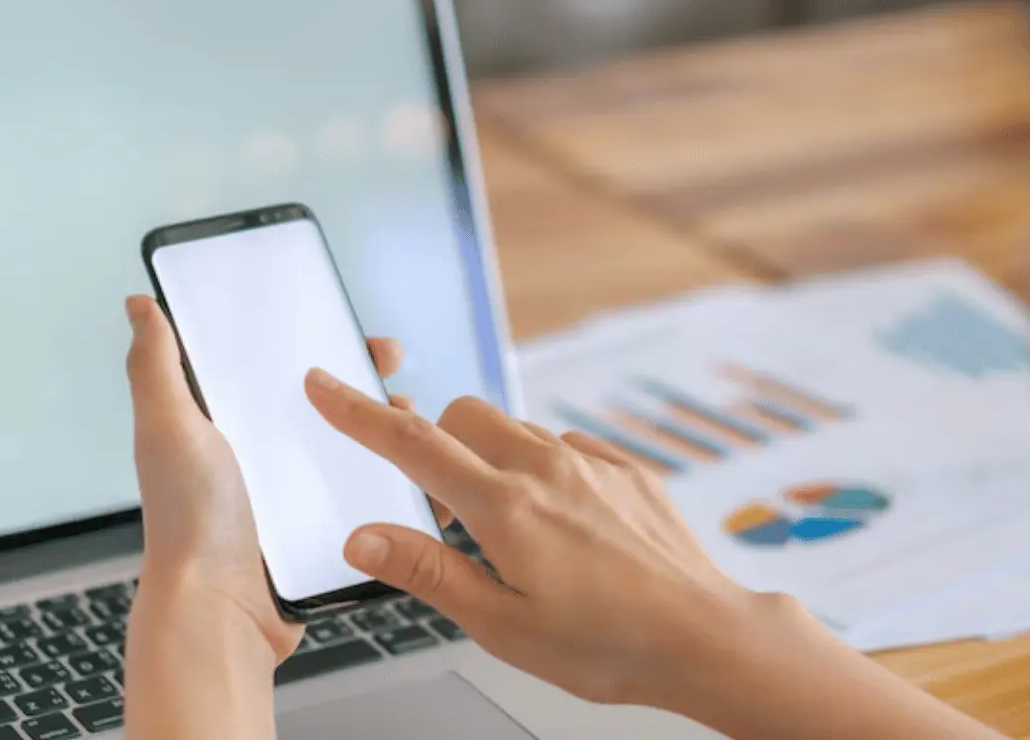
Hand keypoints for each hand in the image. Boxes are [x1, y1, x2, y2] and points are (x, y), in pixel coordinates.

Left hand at [123, 295, 410, 661]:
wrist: (221, 612)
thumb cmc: (189, 520)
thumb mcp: (169, 429)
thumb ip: (156, 367)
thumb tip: (141, 306)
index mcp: (226, 425)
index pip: (279, 368)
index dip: (317, 342)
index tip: (354, 330)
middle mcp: (263, 457)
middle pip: (328, 404)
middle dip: (366, 383)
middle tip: (394, 376)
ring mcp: (297, 495)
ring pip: (356, 449)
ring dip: (389, 433)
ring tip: (416, 425)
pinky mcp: (324, 529)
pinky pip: (366, 497)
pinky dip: (394, 482)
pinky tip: (420, 473)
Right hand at [303, 371, 761, 707]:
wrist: (704, 637)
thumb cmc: (609, 644)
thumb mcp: (502, 625)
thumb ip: (429, 571)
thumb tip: (365, 538)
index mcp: (506, 508)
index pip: (412, 445)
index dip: (358, 412)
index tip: (325, 384)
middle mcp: (547, 469)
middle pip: (464, 417)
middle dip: (437, 442)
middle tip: (448, 508)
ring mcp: (591, 463)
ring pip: (516, 429)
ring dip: (492, 459)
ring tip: (511, 528)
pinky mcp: (627, 469)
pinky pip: (567, 446)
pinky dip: (545, 469)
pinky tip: (564, 522)